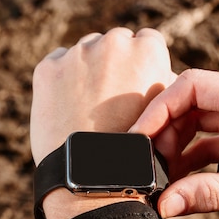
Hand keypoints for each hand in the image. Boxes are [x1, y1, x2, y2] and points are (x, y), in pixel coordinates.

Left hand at [30, 27, 175, 218]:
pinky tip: (70, 106)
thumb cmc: (140, 153)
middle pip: (116, 42)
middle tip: (113, 99)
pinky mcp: (48, 68)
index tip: (138, 84)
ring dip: (89, 69)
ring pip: (86, 52)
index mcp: (148, 51)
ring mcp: (77, 54)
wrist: (95, 178)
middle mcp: (113, 43)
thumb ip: (166, 85)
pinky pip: (58, 63)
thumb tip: (163, 73)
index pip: (149, 40)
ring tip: (90, 107)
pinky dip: (63, 80)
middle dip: (115, 63)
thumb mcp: (170, 115)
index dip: (144, 63)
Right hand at [131, 69, 218, 217]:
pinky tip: (179, 180)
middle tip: (149, 163)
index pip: (192, 86)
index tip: (139, 136)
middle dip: (166, 133)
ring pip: (197, 123)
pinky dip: (191, 159)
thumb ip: (209, 194)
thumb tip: (165, 205)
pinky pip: (209, 140)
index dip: (160, 108)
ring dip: (176, 147)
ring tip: (162, 176)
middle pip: (190, 104)